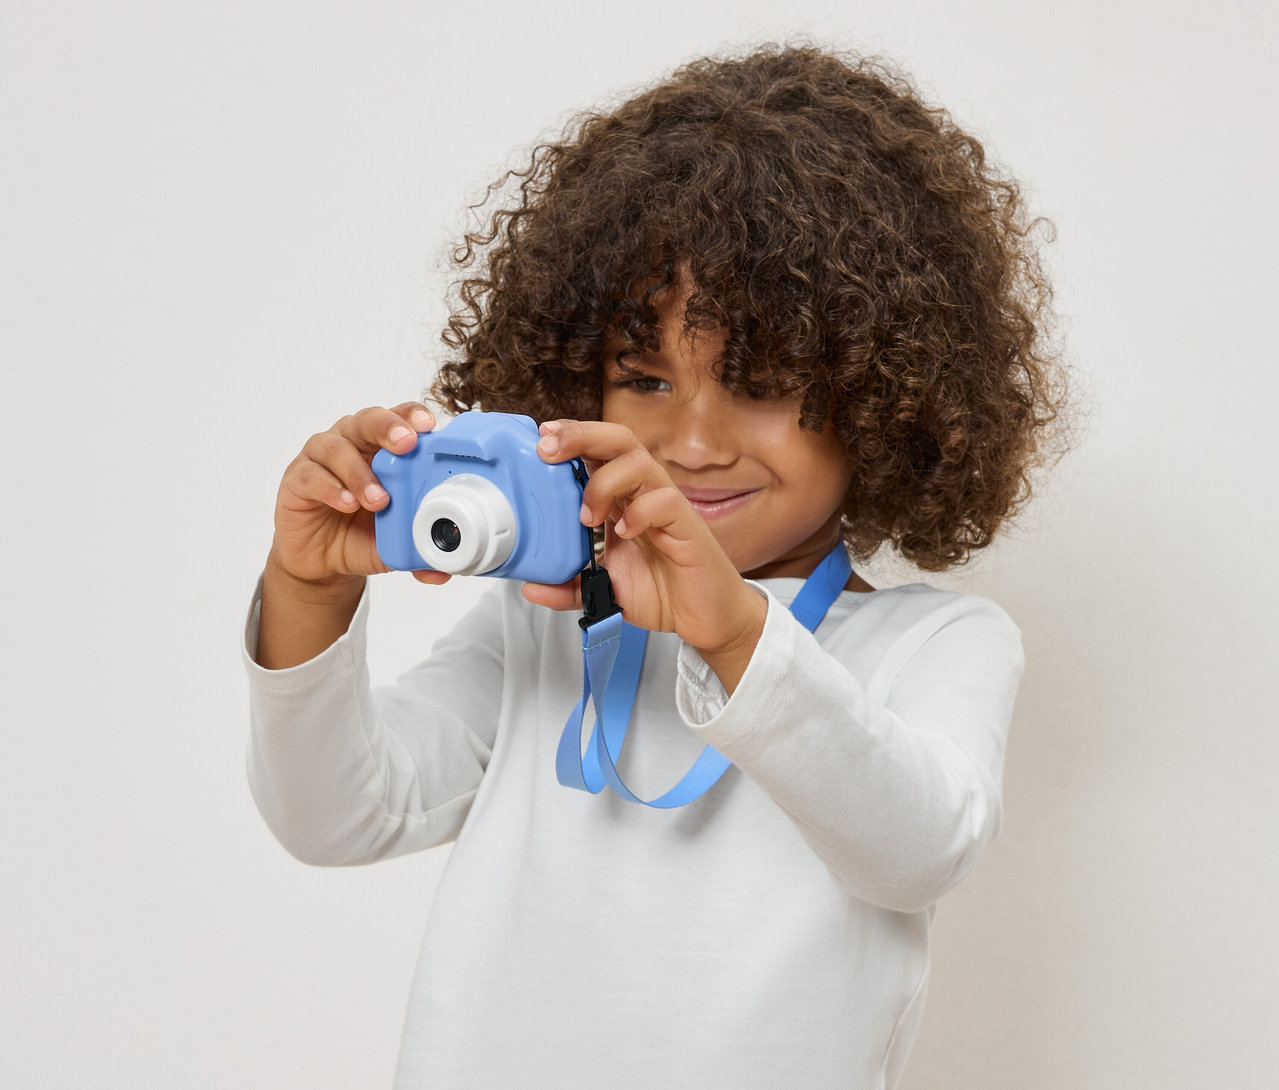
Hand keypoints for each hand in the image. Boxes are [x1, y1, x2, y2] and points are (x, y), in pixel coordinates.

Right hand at [269, 403, 451, 588]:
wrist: (323, 562)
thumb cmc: (363, 536)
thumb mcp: (397, 545)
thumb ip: (420, 551)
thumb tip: (443, 572)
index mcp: (383, 448)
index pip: (399, 418)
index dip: (412, 416)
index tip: (428, 426)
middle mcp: (352, 443)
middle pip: (368, 421)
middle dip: (388, 428)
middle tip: (406, 445)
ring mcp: (322, 458)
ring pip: (338, 447)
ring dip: (360, 472)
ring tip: (378, 500)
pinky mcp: (297, 479)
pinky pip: (311, 475)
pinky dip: (331, 488)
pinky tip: (346, 503)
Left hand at [525, 419, 765, 667]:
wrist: (704, 618)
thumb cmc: (662, 591)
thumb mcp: (603, 590)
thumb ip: (569, 586)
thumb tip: (531, 587)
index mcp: (622, 499)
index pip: (598, 451)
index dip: (571, 438)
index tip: (540, 439)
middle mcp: (643, 494)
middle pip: (618, 440)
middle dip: (581, 435)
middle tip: (548, 449)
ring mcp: (666, 507)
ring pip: (640, 462)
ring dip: (605, 482)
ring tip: (588, 517)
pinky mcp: (687, 526)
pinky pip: (665, 501)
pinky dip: (640, 512)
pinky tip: (625, 532)